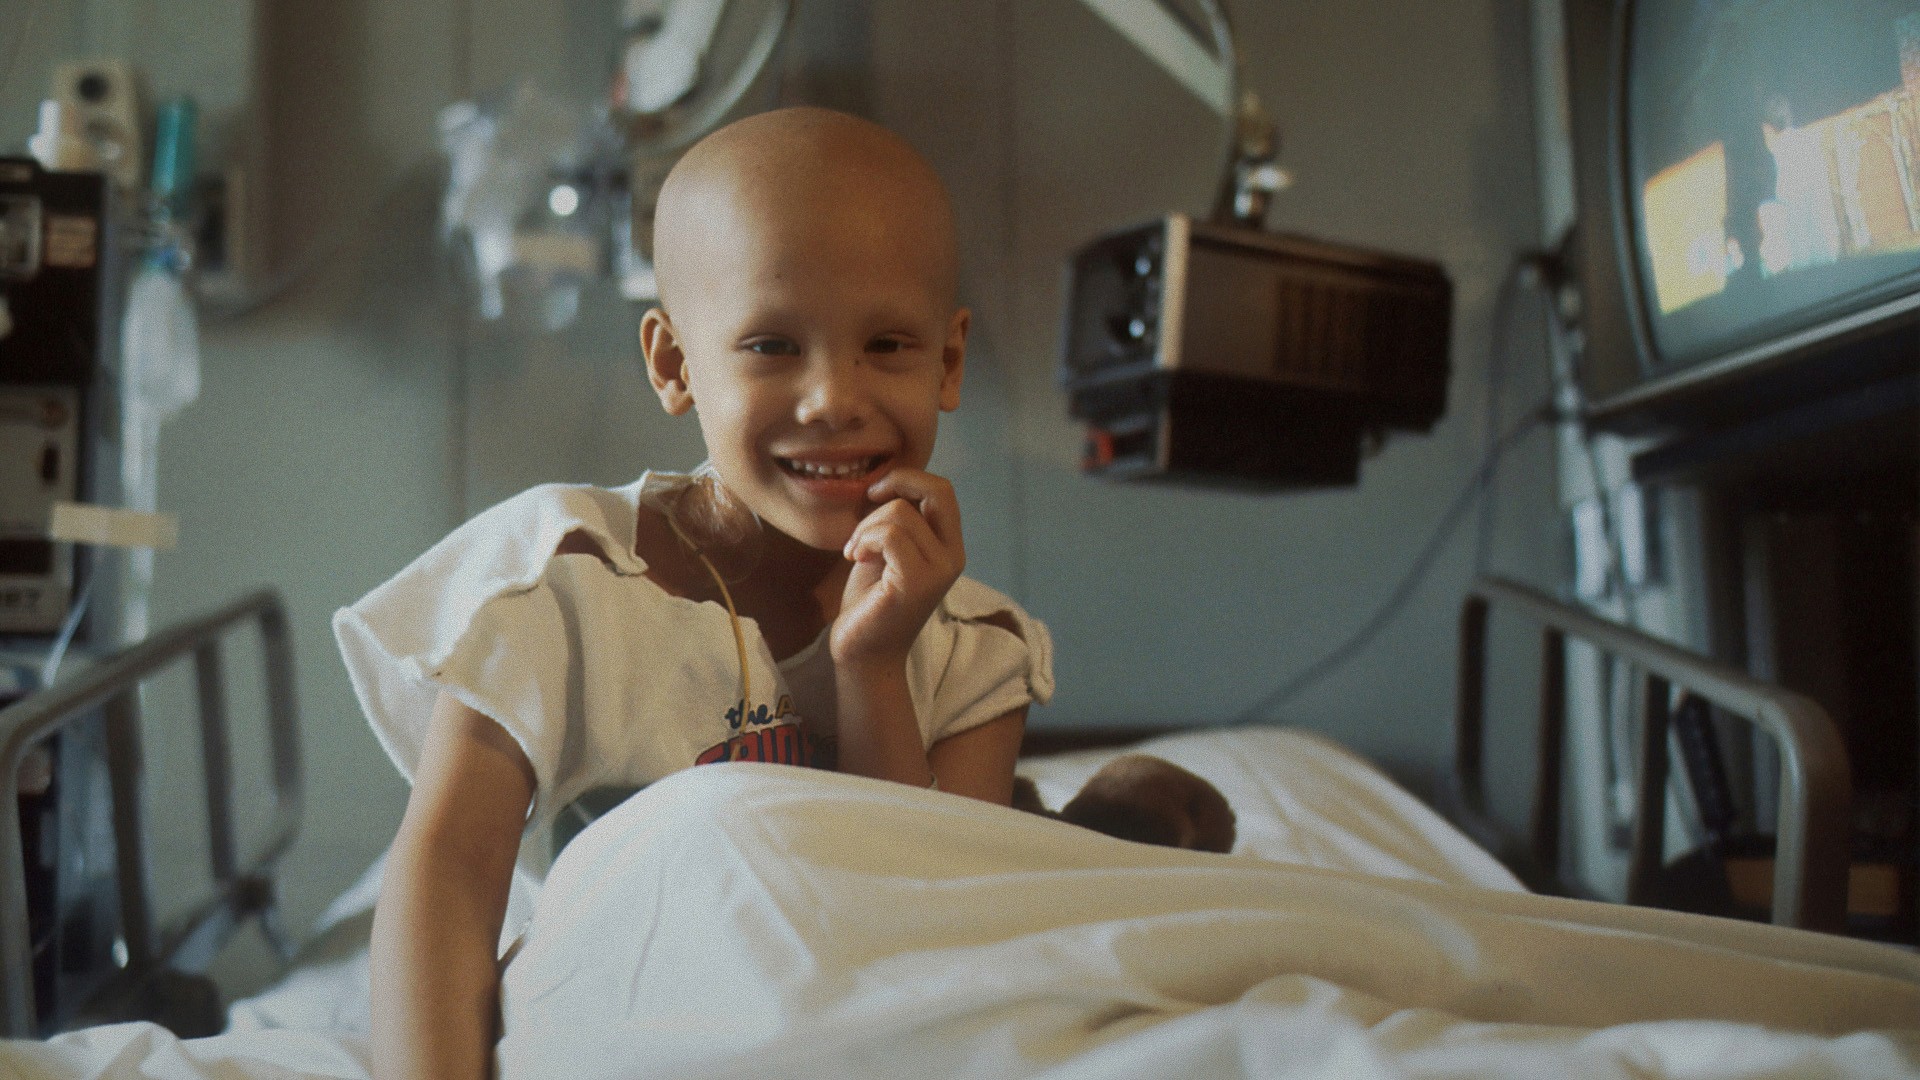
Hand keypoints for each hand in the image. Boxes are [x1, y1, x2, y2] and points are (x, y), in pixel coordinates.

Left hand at [831, 468, 964, 669]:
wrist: (863, 653)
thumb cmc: (870, 600)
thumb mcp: (888, 549)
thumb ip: (898, 519)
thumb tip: (886, 481)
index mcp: (949, 546)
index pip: (942, 489)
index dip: (907, 478)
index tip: (875, 494)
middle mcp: (953, 556)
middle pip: (936, 489)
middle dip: (894, 485)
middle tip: (866, 506)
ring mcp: (939, 571)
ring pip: (900, 513)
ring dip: (865, 527)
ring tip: (855, 551)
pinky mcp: (917, 584)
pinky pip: (890, 535)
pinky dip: (864, 540)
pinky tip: (855, 558)